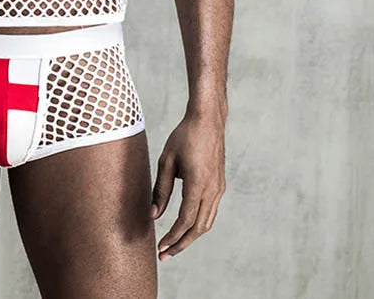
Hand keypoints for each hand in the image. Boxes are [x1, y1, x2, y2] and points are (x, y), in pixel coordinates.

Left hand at [150, 108, 225, 260]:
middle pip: (198, 228)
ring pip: (207, 222)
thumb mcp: (166, 160)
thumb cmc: (184, 136)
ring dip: (190, 236)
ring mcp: (219, 188)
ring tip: (174, 245)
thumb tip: (154, 214)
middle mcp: (212, 190)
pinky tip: (186, 226)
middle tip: (165, 254)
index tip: (160, 247)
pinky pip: (210, 211)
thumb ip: (161, 189)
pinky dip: (198, 224)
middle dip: (181, 244)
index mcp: (198, 184)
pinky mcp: (219, 184)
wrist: (208, 120)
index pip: (185, 221)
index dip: (172, 237)